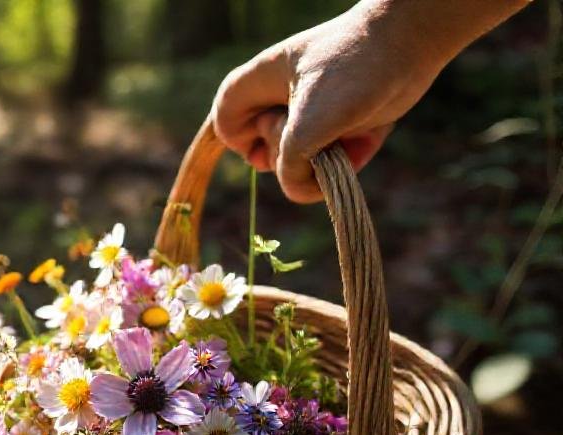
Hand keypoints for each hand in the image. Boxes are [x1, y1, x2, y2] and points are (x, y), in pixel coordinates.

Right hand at [211, 0, 527, 202]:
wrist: (412, 42)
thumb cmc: (353, 70)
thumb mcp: (310, 123)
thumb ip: (291, 164)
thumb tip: (298, 189)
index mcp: (261, 83)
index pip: (226, 121)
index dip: (239, 142)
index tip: (262, 146)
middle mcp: (283, 99)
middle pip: (265, 150)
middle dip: (289, 155)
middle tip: (312, 131)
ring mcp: (315, 114)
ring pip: (301, 162)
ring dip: (322, 161)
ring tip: (345, 136)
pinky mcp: (345, 125)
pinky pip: (333, 161)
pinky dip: (348, 159)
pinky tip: (364, 140)